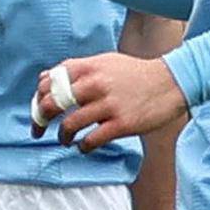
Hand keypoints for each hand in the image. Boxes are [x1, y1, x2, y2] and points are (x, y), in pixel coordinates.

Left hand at [31, 53, 188, 152]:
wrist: (171, 82)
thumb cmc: (135, 73)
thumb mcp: (105, 62)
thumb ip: (76, 69)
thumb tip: (45, 79)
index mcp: (89, 67)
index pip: (50, 81)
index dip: (38, 97)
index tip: (38, 110)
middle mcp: (95, 83)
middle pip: (53, 103)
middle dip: (40, 120)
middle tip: (39, 129)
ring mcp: (108, 105)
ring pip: (69, 125)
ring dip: (63, 136)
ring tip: (66, 139)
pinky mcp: (121, 124)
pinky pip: (90, 141)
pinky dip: (82, 147)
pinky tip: (84, 146)